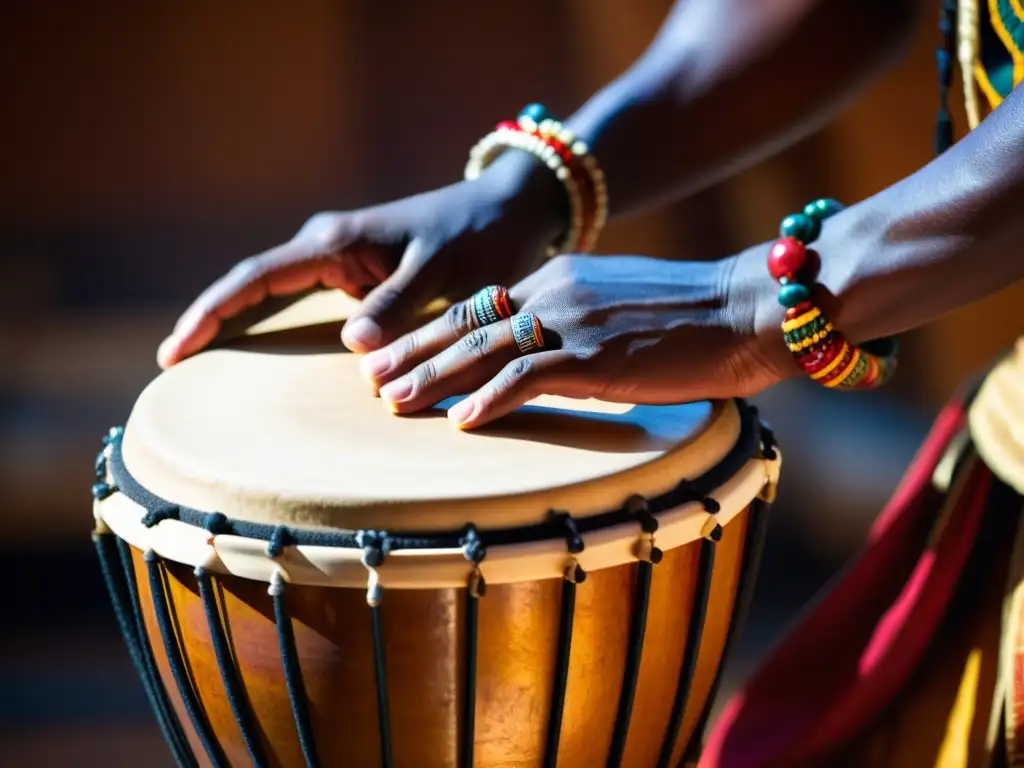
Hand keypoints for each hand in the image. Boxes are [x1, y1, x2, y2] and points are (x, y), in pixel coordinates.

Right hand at [156, 154, 567, 367]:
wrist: (508, 212)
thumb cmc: (479, 236)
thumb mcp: (442, 271)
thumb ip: (398, 304)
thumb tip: (354, 347)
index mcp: (336, 242)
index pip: (257, 277)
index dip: (214, 311)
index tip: (177, 347)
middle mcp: (328, 249)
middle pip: (252, 285)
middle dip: (210, 319)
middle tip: (168, 363)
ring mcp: (340, 264)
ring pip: (273, 295)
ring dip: (237, 324)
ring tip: (195, 363)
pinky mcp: (358, 280)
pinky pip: (304, 304)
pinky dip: (275, 326)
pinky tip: (256, 353)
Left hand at [360, 247, 793, 429]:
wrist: (749, 307)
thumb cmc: (697, 320)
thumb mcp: (624, 314)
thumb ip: (581, 330)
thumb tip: (556, 365)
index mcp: (561, 280)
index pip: (482, 307)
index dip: (436, 333)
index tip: (399, 356)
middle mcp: (556, 292)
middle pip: (468, 323)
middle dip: (415, 353)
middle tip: (372, 380)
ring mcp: (574, 320)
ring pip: (485, 348)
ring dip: (435, 377)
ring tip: (394, 401)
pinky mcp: (596, 353)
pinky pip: (528, 375)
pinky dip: (490, 398)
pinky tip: (460, 422)